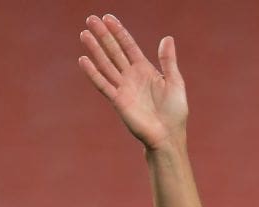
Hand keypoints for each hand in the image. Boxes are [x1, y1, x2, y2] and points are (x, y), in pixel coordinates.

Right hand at [78, 14, 186, 149]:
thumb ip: (168, 61)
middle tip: (91, 19)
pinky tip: (84, 60)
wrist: (168, 136)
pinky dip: (93, 73)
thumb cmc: (175, 112)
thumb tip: (167, 38)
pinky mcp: (118, 101)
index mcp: (145, 70)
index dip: (119, 32)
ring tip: (84, 34)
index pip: (129, 46)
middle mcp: (131, 76)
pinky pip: (103, 84)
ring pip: (106, 64)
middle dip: (103, 35)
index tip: (108, 18)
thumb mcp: (175, 82)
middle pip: (114, 51)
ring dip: (95, 49)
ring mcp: (123, 88)